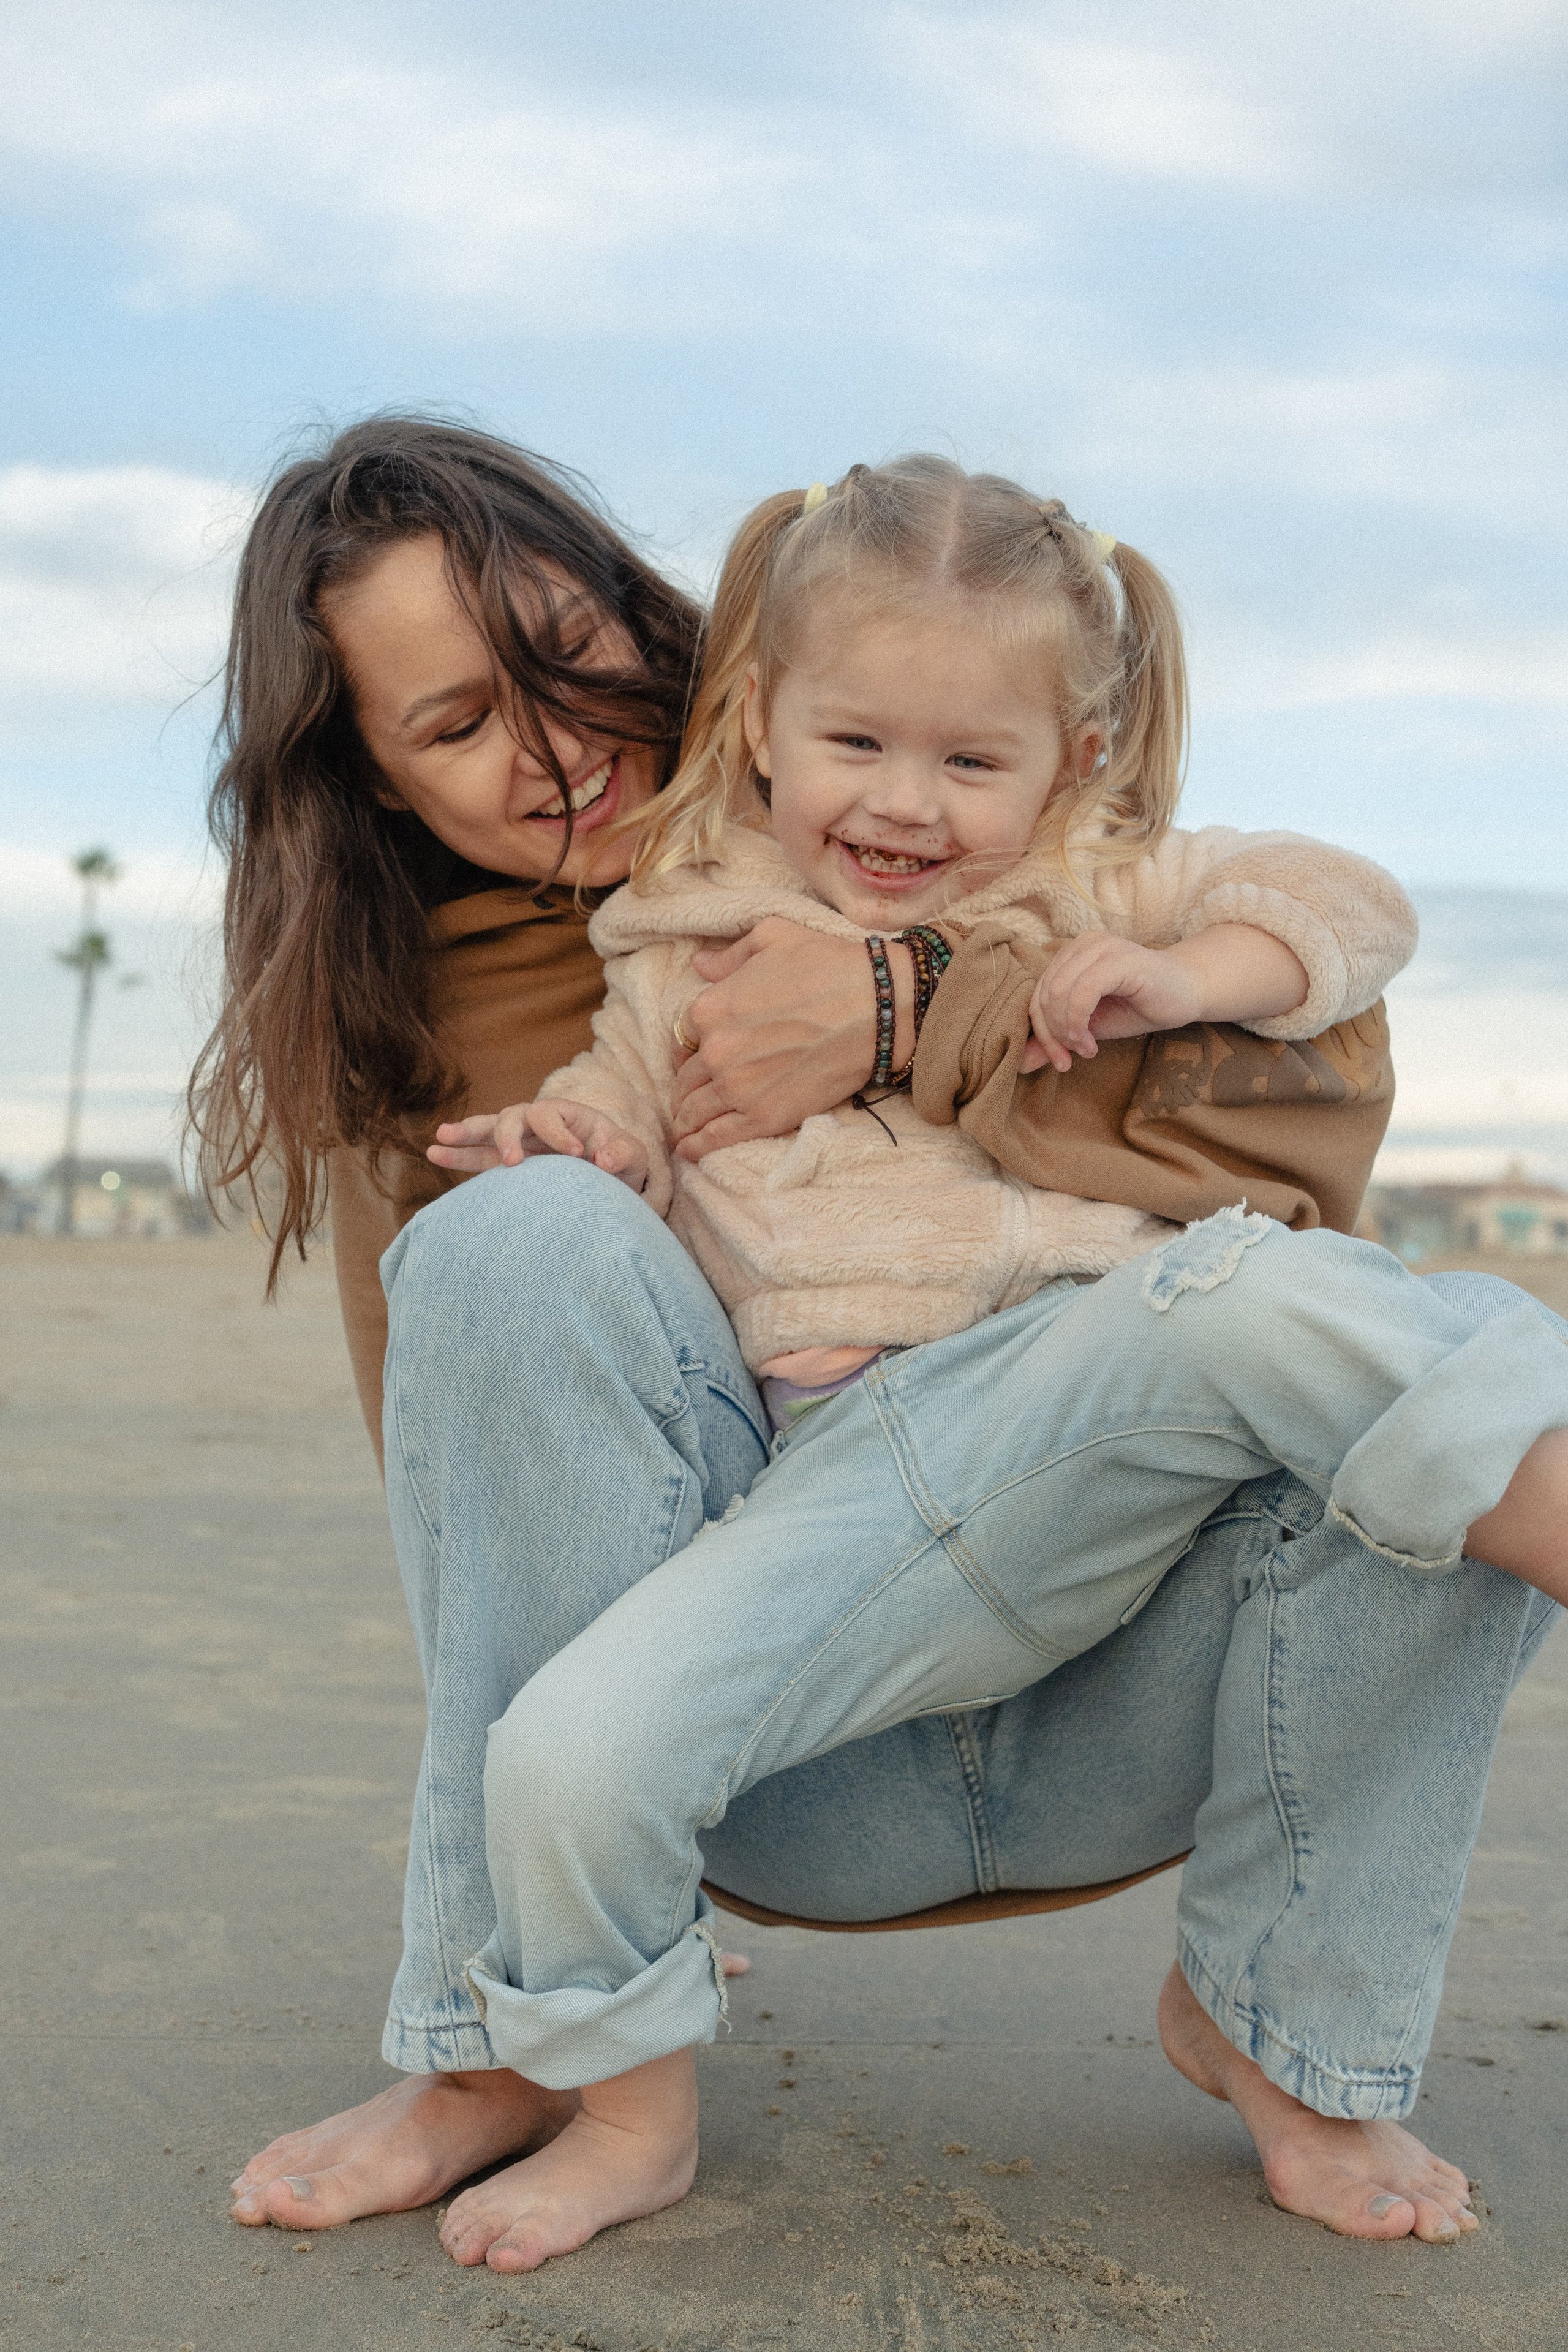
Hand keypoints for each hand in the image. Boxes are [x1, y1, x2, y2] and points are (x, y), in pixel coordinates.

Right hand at [428, 1100, 648, 1190]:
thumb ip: (624, 1154)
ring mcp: (521, 1141)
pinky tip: (435, 1154)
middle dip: (509, 1135)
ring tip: (441, 1137)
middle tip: (513, 1161)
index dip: (560, 1135)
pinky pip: (479, 1157)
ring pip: (489, 1131)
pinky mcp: (509, 1163)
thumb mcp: (632, 1157)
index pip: (553, 1115)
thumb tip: (606, 1159)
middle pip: (515, 1117)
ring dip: (467, 1134)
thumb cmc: (620, 1163)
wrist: (612, 1181)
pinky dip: (458, 1156)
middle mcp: (539, 1123)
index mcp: (569, 1115)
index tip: (577, 1157)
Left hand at [670, 919, 909, 1161]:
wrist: (877, 1007)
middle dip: (685, 1085)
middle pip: (686, 1076)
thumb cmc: (828, 965)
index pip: (685, 1034)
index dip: (691, 1046)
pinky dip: (697, 1146)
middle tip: (690, 1095)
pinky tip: (689, 1150)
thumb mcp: (773, 937)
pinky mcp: (764, 1117)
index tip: (697, 1055)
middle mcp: (716, 1050)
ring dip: (685, 1119)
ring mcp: (737, 1088)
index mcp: (712, 1007)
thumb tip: (700, 965)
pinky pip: (716, 1138)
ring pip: (694, 1110)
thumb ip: (730, 955)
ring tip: (685, 1127)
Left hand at [1024, 923, 1310, 1073]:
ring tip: (1086, 1050)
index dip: (1040, 1032)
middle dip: (1051, 1036)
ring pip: (1058, 993)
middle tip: (1071, 1059)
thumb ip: (1055, 1038)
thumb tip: (1020, 1062)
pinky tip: (1092, 1042)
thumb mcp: (1088, 1028)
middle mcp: (1082, 944)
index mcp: (1070, 954)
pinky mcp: (1119, 959)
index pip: (1037, 994)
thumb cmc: (1138, 1007)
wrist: (1187, 994)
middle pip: (1043, 995)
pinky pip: (1082, 991)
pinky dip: (1079, 1023)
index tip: (1057, 1061)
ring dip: (1066, 1032)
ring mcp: (1100, 947)